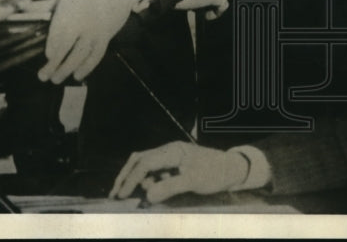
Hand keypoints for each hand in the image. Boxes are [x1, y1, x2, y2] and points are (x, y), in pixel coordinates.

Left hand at [38, 0, 141, 83]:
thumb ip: (47, 5)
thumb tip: (24, 8)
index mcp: (69, 9)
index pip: (57, 31)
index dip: (52, 45)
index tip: (48, 56)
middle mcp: (82, 21)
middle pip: (66, 46)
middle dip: (54, 64)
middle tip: (43, 77)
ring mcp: (95, 30)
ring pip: (80, 54)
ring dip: (67, 69)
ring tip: (56, 79)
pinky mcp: (106, 36)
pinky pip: (96, 55)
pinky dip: (87, 67)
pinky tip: (77, 75)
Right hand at [109, 141, 249, 202]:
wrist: (232, 169)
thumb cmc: (215, 172)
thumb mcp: (194, 181)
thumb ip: (171, 187)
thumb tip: (148, 196)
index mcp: (173, 150)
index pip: (145, 162)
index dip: (132, 179)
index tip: (122, 196)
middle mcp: (169, 151)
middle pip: (139, 160)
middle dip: (126, 176)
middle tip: (115, 194)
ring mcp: (170, 158)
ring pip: (145, 165)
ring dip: (136, 179)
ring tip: (132, 195)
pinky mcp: (172, 166)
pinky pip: (153, 171)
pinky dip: (146, 181)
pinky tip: (149, 191)